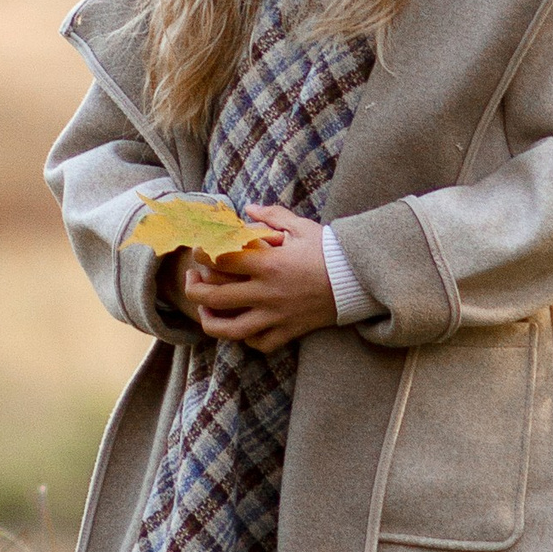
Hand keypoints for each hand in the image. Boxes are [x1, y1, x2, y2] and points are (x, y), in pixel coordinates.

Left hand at [184, 206, 338, 354]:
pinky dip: (246, 339)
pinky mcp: (289, 331)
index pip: (220, 260)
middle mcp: (267, 292)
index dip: (201, 254)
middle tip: (192, 280)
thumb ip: (271, 216)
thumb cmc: (330, 250)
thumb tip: (247, 208)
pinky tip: (241, 328)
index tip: (198, 250)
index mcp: (268, 264)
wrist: (359, 279)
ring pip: (231, 330)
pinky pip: (260, 343)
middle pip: (214, 298)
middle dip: (194, 290)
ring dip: (210, 322)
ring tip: (205, 311)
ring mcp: (276, 315)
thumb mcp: (301, 227)